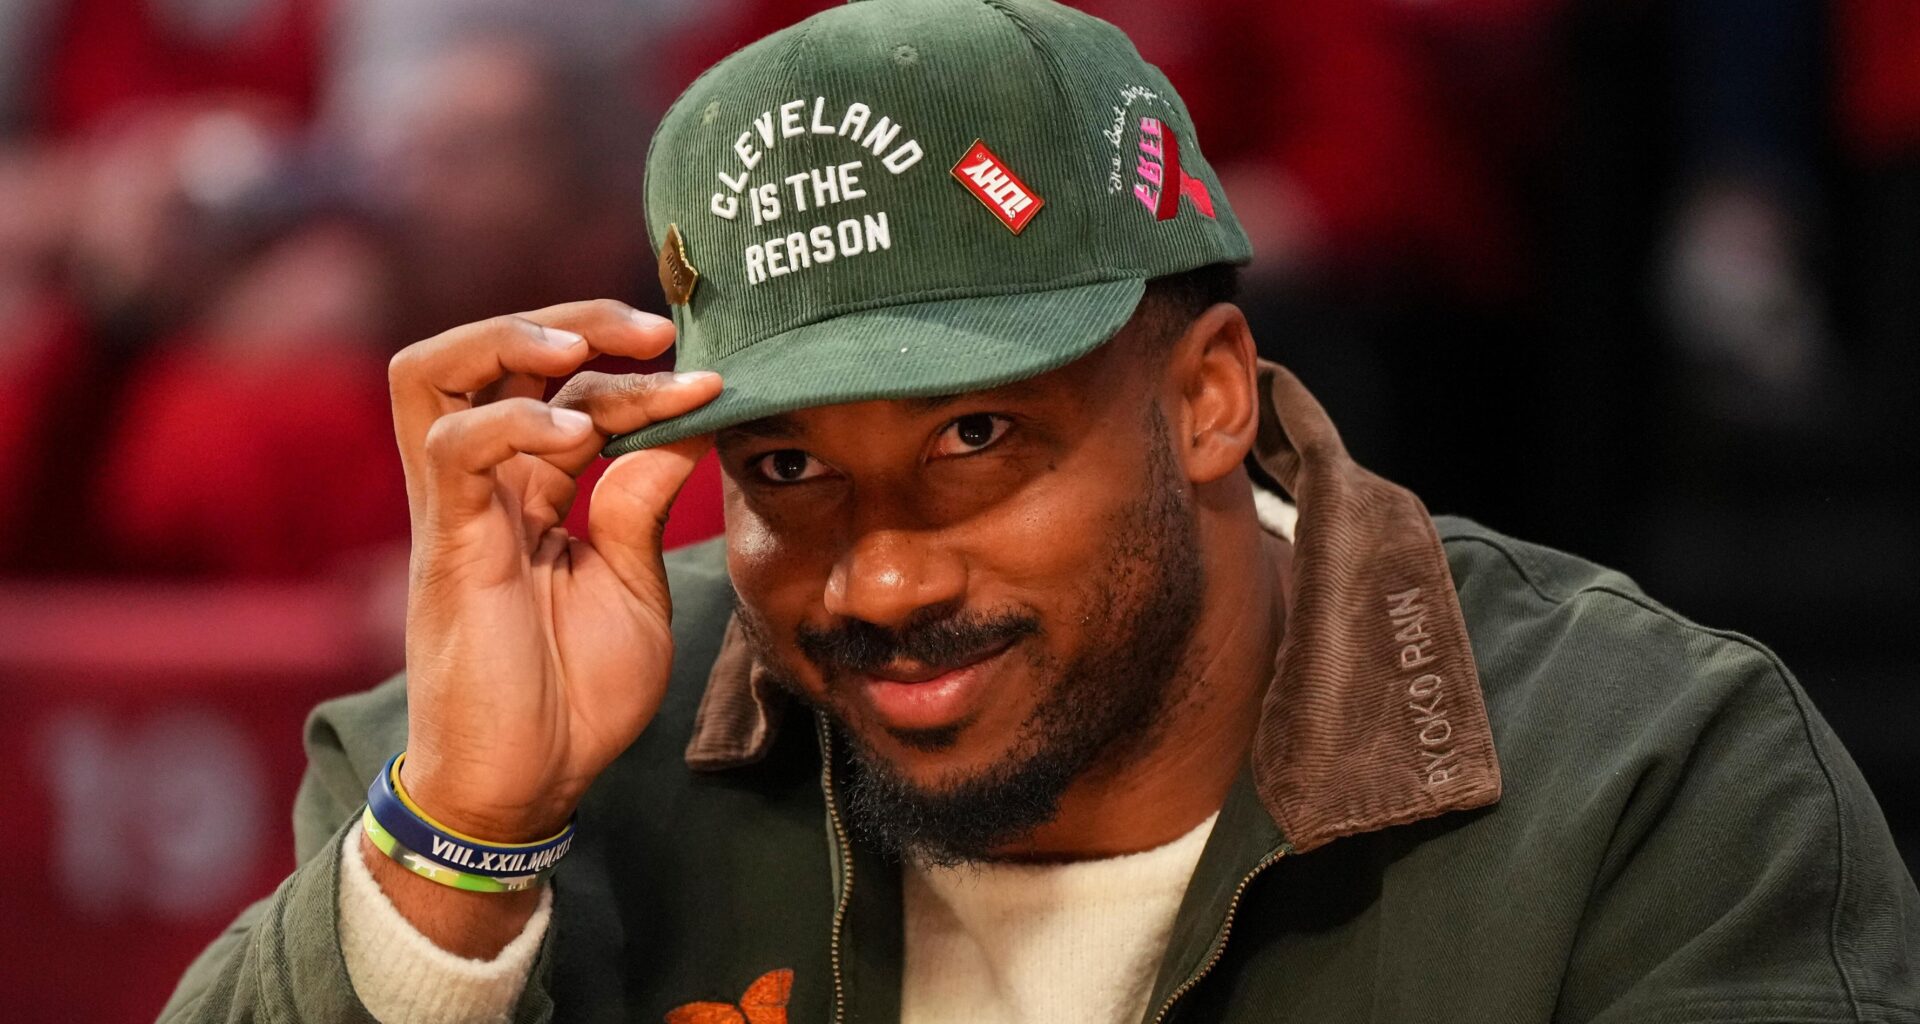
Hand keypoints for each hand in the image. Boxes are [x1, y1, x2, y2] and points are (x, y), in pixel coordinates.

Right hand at [388, 299, 721, 840]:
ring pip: (436, 373)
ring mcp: (457, 511)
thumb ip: (644, 504)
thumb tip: (688, 422)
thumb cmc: (573, 698)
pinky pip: (451, 449)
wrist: (523, 786)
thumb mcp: (632, 587)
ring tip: (587, 354)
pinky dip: (513, 423)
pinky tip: (578, 439)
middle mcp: (485, 485)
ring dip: (512, 341)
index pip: (569, 395)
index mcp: (529, 492)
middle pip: (483, 353)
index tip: (717, 379)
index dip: (640, 377)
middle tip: (651, 328)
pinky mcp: (446, 546)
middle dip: (568, 320)